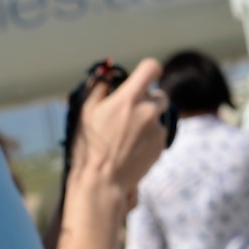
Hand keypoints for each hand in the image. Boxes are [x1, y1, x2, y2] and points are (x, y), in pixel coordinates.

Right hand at [74, 58, 166, 201]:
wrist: (101, 181)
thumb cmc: (88, 146)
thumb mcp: (85, 112)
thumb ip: (99, 87)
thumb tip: (108, 71)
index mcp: (129, 99)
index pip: (151, 68)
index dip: (147, 70)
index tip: (142, 76)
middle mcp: (148, 111)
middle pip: (158, 93)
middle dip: (147, 99)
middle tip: (128, 113)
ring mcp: (158, 128)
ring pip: (159, 114)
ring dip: (148, 119)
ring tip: (126, 134)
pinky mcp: (162, 143)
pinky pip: (159, 131)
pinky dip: (149, 135)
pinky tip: (132, 146)